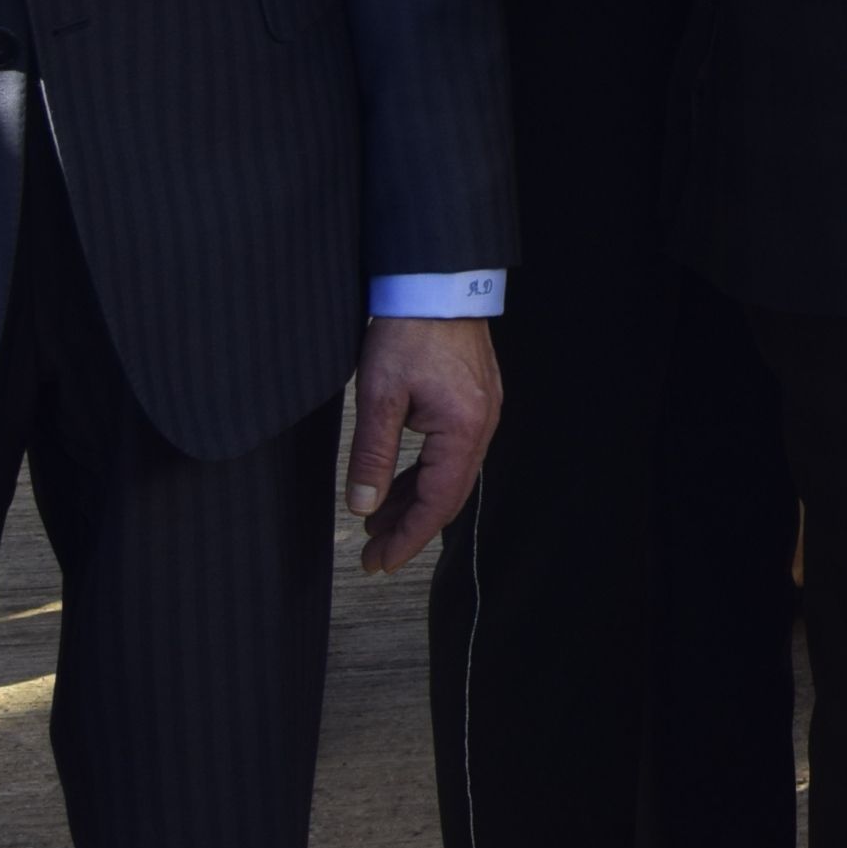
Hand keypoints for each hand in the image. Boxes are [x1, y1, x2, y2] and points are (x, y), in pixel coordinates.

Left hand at [348, 314, 501, 573]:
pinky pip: (451, 454)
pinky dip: (424, 476)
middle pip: (448, 496)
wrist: (436, 284)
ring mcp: (482, 413)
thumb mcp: (379, 396)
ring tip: (377, 526)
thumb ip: (373, 456)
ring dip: (415, 503)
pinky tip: (398, 487)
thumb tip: (364, 506)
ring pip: (449, 476)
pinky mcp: (472, 402)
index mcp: (463, 429)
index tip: (380, 563)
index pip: (437, 502)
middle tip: (374, 557)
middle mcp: (482, 426)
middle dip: (410, 529)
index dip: (408, 538)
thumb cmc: (409, 332)